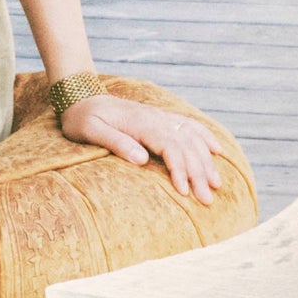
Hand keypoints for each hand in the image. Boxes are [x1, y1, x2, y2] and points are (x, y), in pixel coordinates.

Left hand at [59, 93, 218, 202]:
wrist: (80, 97)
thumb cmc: (82, 118)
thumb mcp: (90, 130)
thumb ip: (115, 142)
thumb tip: (141, 159)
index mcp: (140, 122)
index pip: (168, 146)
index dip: (180, 169)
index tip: (185, 192)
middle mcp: (154, 117)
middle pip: (184, 145)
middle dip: (198, 173)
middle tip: (207, 200)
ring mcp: (159, 116)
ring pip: (190, 137)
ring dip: (205, 160)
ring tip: (217, 184)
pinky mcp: (160, 118)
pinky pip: (188, 125)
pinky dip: (204, 136)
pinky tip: (216, 150)